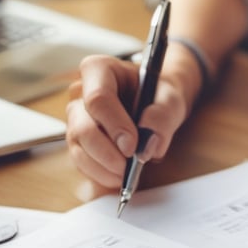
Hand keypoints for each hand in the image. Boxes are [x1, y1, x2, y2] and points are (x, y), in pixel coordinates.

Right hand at [66, 54, 190, 191]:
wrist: (155, 102)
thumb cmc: (159, 94)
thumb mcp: (171, 98)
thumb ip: (163, 115)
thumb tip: (149, 142)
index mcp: (99, 70)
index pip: (98, 99)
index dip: (114, 126)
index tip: (133, 146)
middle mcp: (80, 93)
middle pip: (82, 127)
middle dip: (106, 153)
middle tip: (128, 167)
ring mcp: (76, 118)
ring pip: (78, 147)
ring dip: (101, 167)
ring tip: (125, 174)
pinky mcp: (79, 140)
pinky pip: (81, 161)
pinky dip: (99, 174)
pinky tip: (117, 177)